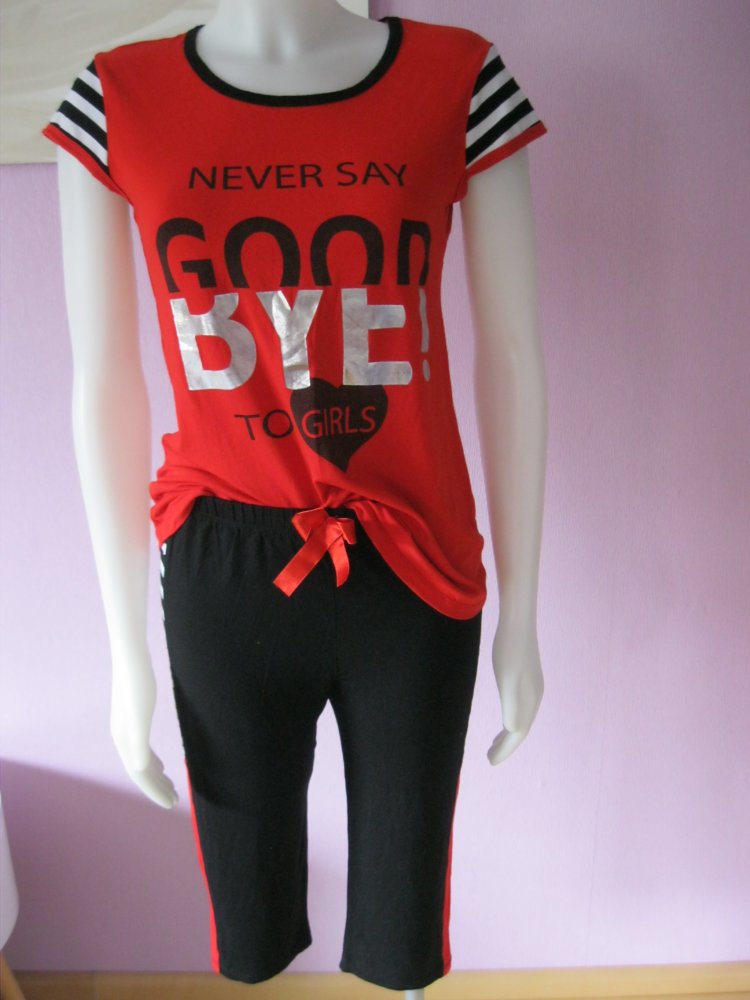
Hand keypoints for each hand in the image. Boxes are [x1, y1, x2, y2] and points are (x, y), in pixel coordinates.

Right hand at [110, 650, 178, 808]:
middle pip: (140, 771)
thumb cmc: (138, 684)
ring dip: (155, 776)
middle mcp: (123, 737)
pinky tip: (161, 763)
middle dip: (156, 787)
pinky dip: (152, 761)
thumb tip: (142, 768)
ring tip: (169, 786)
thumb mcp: (141, 714)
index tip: (172, 804)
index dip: (155, 791)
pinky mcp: (134, 718)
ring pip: (140, 761)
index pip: (139, 775)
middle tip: (175, 800)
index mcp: (125, 740)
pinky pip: (142, 749)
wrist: (130, 658)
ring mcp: (127, 728)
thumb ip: (139, 742)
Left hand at [486, 616, 543, 764]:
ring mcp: (532, 685)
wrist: (517, 622)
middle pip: (521, 728)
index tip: (490, 761)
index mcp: (530, 700)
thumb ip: (513, 705)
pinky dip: (511, 718)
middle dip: (507, 745)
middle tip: (490, 756)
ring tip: (495, 743)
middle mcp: (535, 695)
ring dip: (509, 733)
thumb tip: (513, 730)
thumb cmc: (509, 650)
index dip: (505, 749)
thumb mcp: (508, 679)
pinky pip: (520, 706)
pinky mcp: (525, 675)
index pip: (517, 733)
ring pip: (521, 717)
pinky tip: (504, 715)